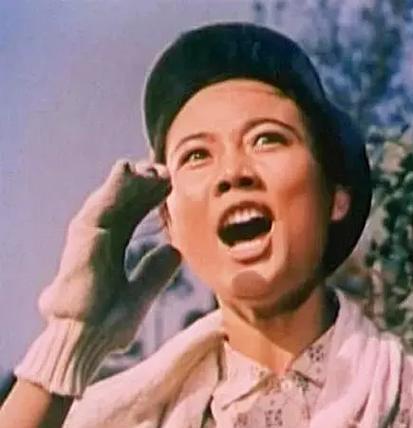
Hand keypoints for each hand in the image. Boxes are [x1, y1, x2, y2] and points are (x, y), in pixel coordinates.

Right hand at [15, 159, 182, 396]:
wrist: (85, 342)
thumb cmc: (109, 324)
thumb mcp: (141, 294)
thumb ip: (155, 272)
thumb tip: (175, 250)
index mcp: (111, 251)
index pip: (133, 216)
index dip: (151, 198)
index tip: (171, 184)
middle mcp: (99, 240)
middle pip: (124, 203)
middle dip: (144, 185)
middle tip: (166, 169)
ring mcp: (88, 239)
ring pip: (112, 199)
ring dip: (131, 180)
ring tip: (152, 165)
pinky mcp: (81, 241)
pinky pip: (99, 206)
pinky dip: (113, 187)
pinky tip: (127, 169)